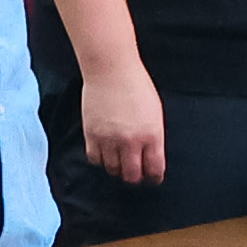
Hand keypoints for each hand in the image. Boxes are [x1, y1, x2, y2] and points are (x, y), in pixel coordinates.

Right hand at [75, 51, 166, 188]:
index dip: (153, 177)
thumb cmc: (135, 85)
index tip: (152, 177)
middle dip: (135, 177)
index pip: (154, 169)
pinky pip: (95, 159)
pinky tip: (105, 152)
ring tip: (119, 162)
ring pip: (113, 169)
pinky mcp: (92, 135)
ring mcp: (110, 139)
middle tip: (134, 173)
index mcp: (152, 135)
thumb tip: (149, 156)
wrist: (111, 69)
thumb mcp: (154, 112)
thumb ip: (153, 136)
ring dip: (117, 168)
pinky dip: (100, 159)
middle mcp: (131, 141)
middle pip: (132, 175)